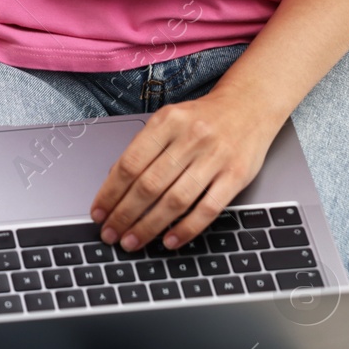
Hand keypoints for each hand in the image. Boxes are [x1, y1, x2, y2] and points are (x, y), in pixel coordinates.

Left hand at [90, 94, 283, 251]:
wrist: (249, 106)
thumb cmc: (201, 118)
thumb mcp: (167, 121)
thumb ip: (142, 149)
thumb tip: (113, 183)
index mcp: (167, 121)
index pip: (129, 164)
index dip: (109, 193)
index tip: (98, 213)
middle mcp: (191, 138)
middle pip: (148, 185)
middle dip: (124, 215)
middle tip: (110, 234)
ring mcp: (215, 157)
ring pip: (175, 200)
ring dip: (149, 227)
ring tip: (132, 242)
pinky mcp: (236, 175)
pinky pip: (208, 209)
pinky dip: (186, 229)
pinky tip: (169, 240)